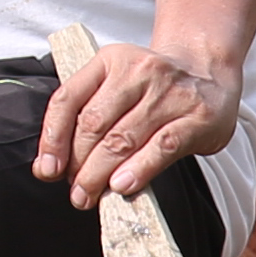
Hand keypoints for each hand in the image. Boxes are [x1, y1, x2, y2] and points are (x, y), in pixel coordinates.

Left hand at [34, 44, 232, 209]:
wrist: (208, 70)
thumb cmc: (154, 87)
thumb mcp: (116, 85)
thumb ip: (85, 117)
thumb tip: (50, 166)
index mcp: (110, 61)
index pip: (68, 99)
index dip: (53, 139)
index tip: (47, 169)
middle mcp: (139, 71)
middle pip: (94, 124)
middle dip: (78, 164)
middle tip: (75, 191)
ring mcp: (170, 92)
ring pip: (123, 138)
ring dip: (100, 173)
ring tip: (90, 195)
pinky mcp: (197, 116)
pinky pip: (162, 147)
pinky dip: (139, 169)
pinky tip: (123, 186)